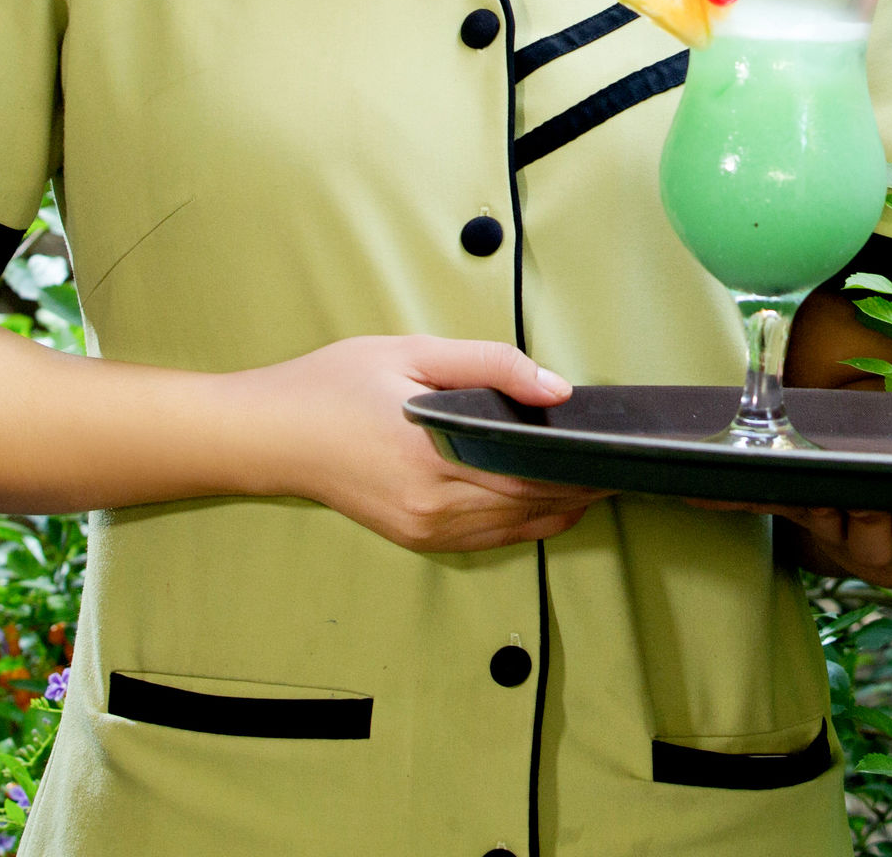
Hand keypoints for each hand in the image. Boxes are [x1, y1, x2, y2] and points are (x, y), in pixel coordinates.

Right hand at [228, 335, 610, 554]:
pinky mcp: (414, 537)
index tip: (617, 448)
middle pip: (529, 506)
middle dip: (579, 486)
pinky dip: (522, 521)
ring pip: (512, 529)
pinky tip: (545, 499)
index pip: (531, 473)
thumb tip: (556, 389)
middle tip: (619, 462)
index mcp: (433, 459)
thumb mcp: (414, 353)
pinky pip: (485, 538)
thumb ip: (491, 366)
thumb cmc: (335, 385)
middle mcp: (431, 507)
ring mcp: (422, 530)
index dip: (580, 466)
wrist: (272, 433)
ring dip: (557, 507)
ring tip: (595, 478)